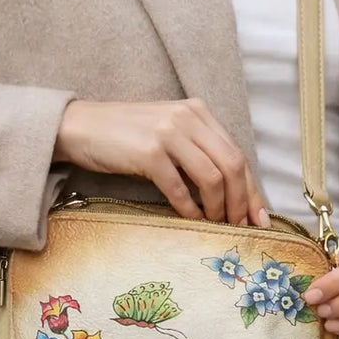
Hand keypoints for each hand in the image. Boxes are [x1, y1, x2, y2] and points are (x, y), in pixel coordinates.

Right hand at [54, 99, 270, 226]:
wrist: (79, 126)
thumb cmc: (124, 135)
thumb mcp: (168, 132)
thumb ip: (197, 150)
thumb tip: (230, 192)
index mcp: (197, 111)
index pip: (237, 152)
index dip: (252, 188)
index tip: (259, 216)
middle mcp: (187, 117)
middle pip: (232, 165)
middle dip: (242, 201)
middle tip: (241, 227)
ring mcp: (168, 133)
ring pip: (212, 177)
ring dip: (219, 208)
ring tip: (217, 225)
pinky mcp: (149, 153)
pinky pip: (180, 188)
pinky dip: (190, 209)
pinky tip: (192, 220)